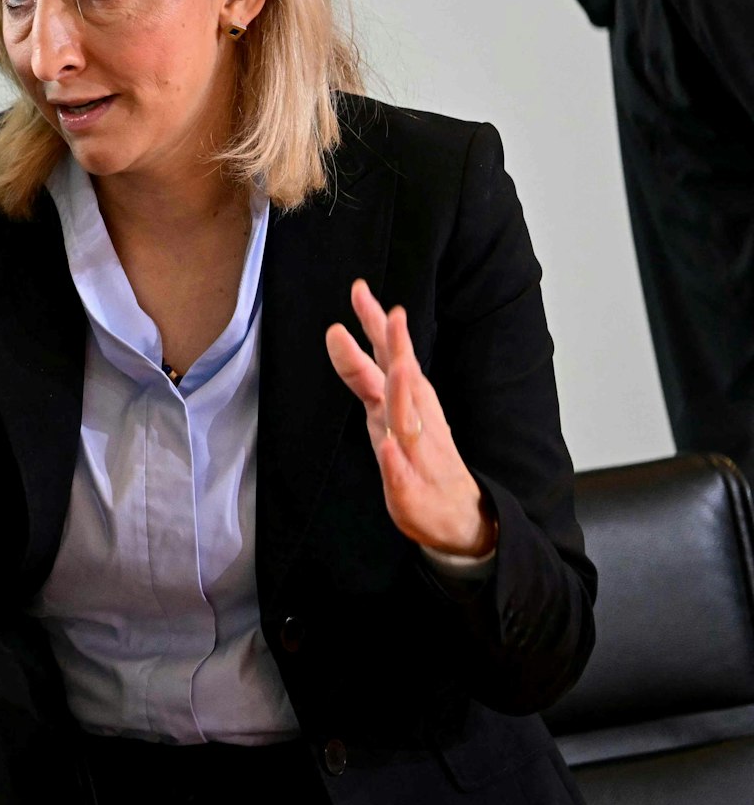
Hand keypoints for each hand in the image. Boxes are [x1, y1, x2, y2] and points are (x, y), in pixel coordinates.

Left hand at [324, 280, 497, 557]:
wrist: (458, 517)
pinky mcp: (410, 487)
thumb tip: (346, 330)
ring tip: (400, 368)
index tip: (359, 288)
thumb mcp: (384, 407)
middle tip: (392, 313)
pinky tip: (390, 447)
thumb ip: (365, 372)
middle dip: (397, 347)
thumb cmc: (418, 459)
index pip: (386, 354)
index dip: (373, 323)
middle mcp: (411, 418)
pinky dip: (396, 460)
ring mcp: (414, 451)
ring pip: (407, 419)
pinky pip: (402, 472)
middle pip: (402, 376)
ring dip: (403, 394)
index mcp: (403, 398)